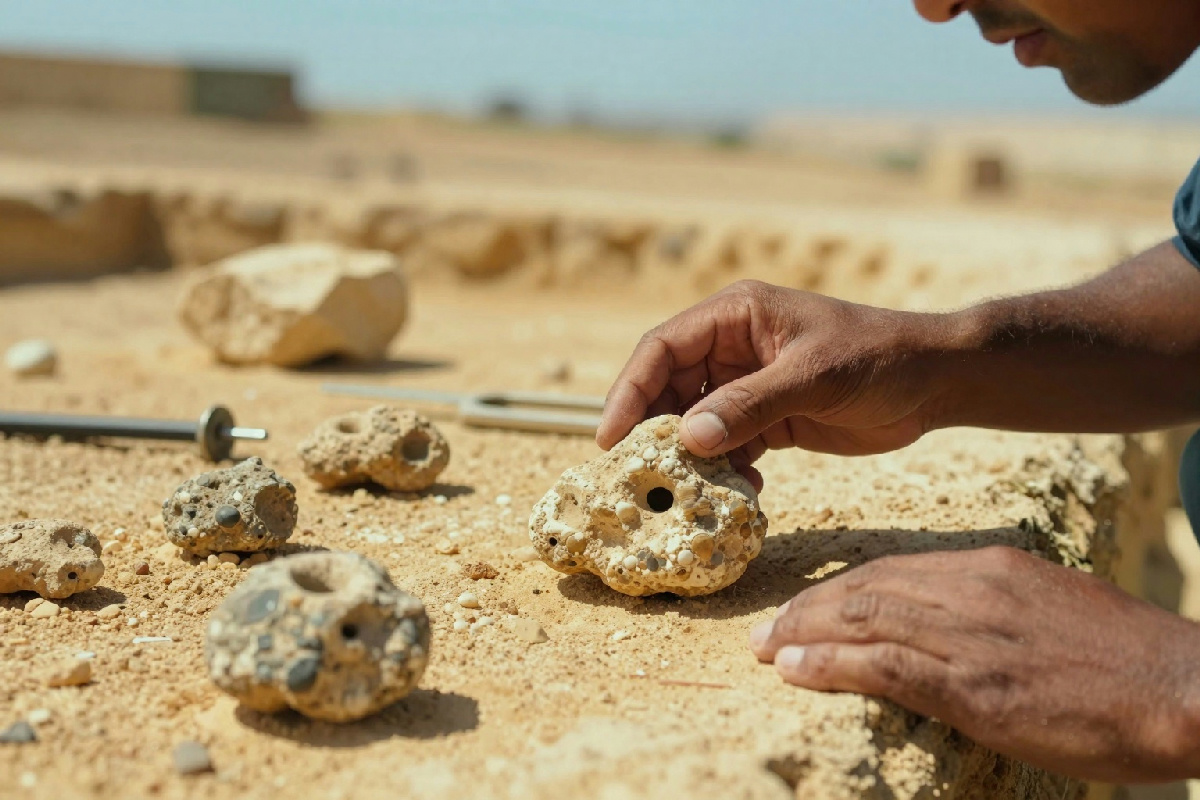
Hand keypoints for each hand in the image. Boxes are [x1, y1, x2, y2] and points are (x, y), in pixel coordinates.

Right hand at [597, 281, 953, 484]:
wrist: (935, 381)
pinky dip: (727, 471)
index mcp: (736, 315)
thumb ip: (750, 404)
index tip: (611, 438)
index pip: (662, 348)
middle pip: (669, 388)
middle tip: (637, 476)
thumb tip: (687, 437)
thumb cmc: (879, 358)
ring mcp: (749, 384)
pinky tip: (742, 493)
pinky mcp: (768, 418)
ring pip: (696, 423)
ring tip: (690, 491)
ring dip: (692, 458)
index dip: (630, 390)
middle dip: (654, 432)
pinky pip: (729, 446)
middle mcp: (733, 347)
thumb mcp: (814, 376)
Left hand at [749, 547, 1199, 782]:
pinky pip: (886, 666)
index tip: (803, 606)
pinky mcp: (977, 687)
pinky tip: (796, 669)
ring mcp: (972, 636)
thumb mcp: (1050, 610)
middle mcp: (972, 591)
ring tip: (765, 648)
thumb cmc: (1123, 660)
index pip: (891, 570)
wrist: (1183, 687)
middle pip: (866, 588)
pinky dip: (832, 663)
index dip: (837, 589)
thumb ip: (992, 610)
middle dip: (808, 608)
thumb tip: (945, 626)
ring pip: (865, 619)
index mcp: (990, 568)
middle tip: (765, 628)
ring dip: (804, 634)